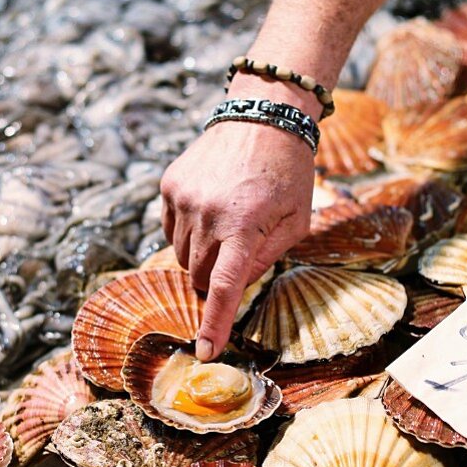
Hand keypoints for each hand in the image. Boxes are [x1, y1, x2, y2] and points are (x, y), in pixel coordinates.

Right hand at [160, 120, 313, 360]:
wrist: (264, 115)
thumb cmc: (288, 172)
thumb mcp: (296, 221)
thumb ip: (266, 259)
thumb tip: (235, 288)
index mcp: (244, 225)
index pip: (222, 287)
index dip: (213, 324)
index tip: (204, 351)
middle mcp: (208, 213)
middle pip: (197, 275)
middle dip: (214, 278)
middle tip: (235, 257)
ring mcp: (184, 198)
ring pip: (181, 255)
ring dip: (201, 255)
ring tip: (227, 226)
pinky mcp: (170, 185)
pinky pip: (170, 229)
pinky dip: (188, 231)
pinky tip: (211, 209)